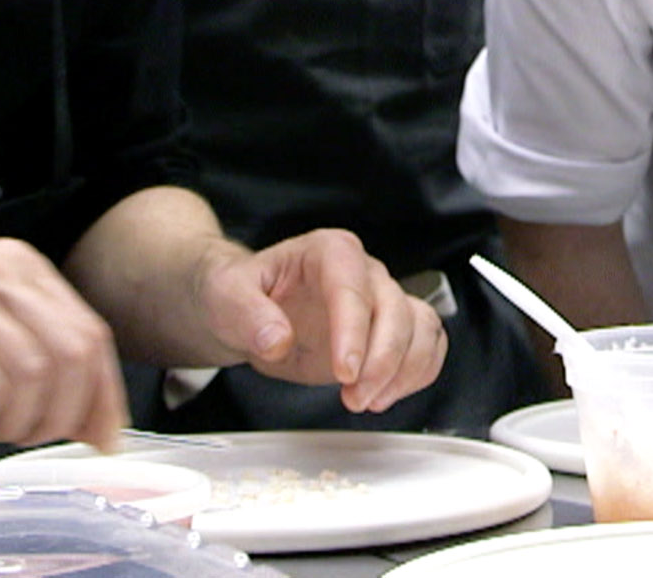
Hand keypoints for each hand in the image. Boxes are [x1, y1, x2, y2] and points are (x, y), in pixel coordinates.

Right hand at [0, 237, 127, 451]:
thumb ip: (34, 360)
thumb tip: (93, 416)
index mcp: (16, 265)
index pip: (89, 333)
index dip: (102, 395)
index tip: (102, 436)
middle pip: (71, 357)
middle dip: (58, 417)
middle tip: (25, 438)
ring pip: (32, 377)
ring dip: (10, 421)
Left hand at [196, 229, 445, 414]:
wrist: (241, 310)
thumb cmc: (235, 292)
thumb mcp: (225, 296)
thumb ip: (248, 314)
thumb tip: (277, 340)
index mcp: (327, 252)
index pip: (353, 287)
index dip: (354, 331)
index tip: (345, 371)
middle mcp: (362, 272)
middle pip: (396, 310)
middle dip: (382, 361)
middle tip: (353, 398)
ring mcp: (379, 301)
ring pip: (421, 326)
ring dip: (404, 370)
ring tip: (367, 400)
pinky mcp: (386, 332)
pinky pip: (427, 344)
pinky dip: (418, 373)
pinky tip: (386, 394)